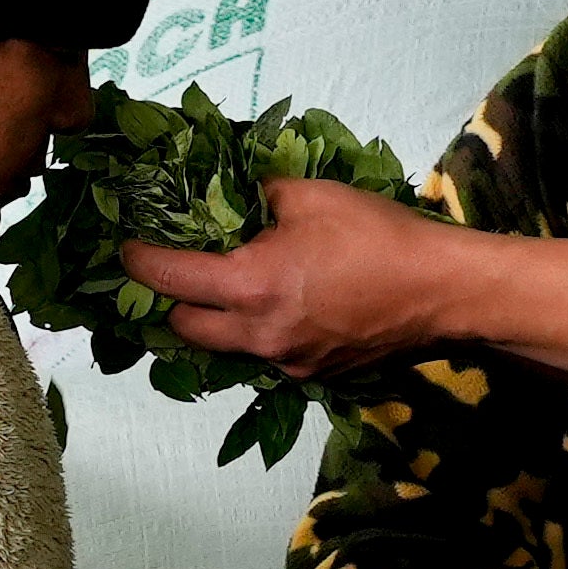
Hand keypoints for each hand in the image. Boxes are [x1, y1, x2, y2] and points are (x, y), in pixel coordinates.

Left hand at [121, 175, 467, 378]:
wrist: (441, 291)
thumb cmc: (377, 235)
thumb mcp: (311, 194)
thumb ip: (260, 193)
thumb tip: (238, 193)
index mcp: (249, 286)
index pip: (170, 279)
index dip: (139, 262)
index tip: (126, 249)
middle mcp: (258, 336)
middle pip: (186, 330)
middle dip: (171, 304)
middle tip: (175, 274)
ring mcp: (285, 363)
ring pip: (226, 348)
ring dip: (216, 322)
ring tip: (224, 290)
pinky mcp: (313, 375)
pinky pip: (266, 355)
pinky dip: (259, 332)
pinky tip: (279, 306)